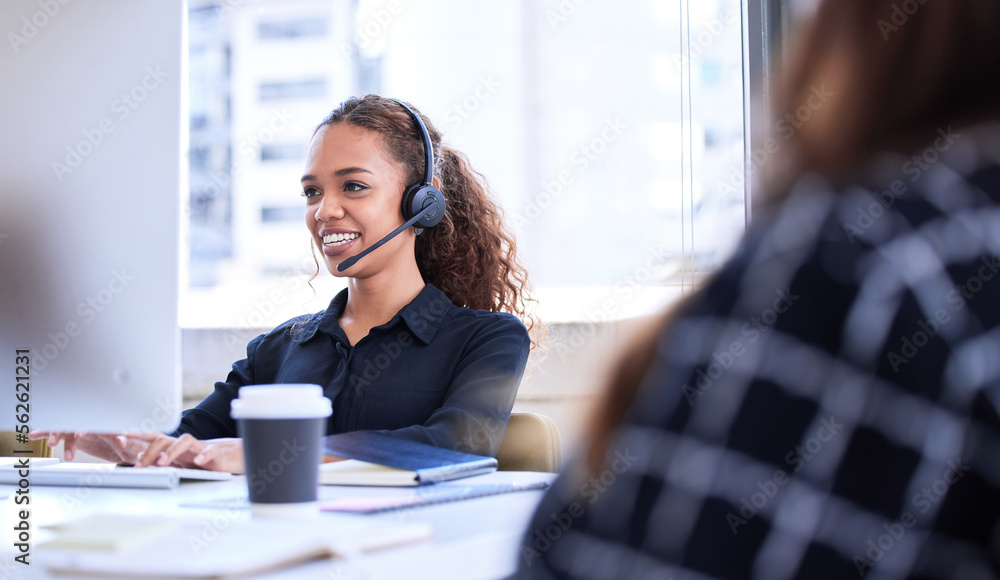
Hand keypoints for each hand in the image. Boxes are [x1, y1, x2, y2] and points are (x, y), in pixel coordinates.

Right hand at [29, 431, 148, 463]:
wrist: (130, 450)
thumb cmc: (135, 447)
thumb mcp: (133, 447)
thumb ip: (127, 443)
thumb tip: (121, 440)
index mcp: (108, 424)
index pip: (94, 422)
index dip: (86, 427)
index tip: (79, 435)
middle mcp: (94, 424)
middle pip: (76, 422)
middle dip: (67, 430)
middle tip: (58, 441)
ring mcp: (83, 428)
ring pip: (65, 427)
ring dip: (55, 433)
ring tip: (51, 443)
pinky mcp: (75, 436)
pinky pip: (60, 434)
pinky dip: (47, 433)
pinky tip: (35, 435)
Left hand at [134, 434, 244, 473]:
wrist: (231, 457)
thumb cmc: (201, 460)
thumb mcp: (179, 463)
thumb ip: (162, 461)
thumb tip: (138, 463)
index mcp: (174, 447)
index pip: (153, 438)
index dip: (137, 435)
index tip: (121, 435)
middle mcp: (184, 445)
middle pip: (165, 439)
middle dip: (150, 451)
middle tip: (139, 465)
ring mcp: (199, 447)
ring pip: (184, 441)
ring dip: (171, 451)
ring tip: (162, 463)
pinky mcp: (216, 454)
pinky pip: (209, 451)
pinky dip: (203, 455)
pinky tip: (198, 462)